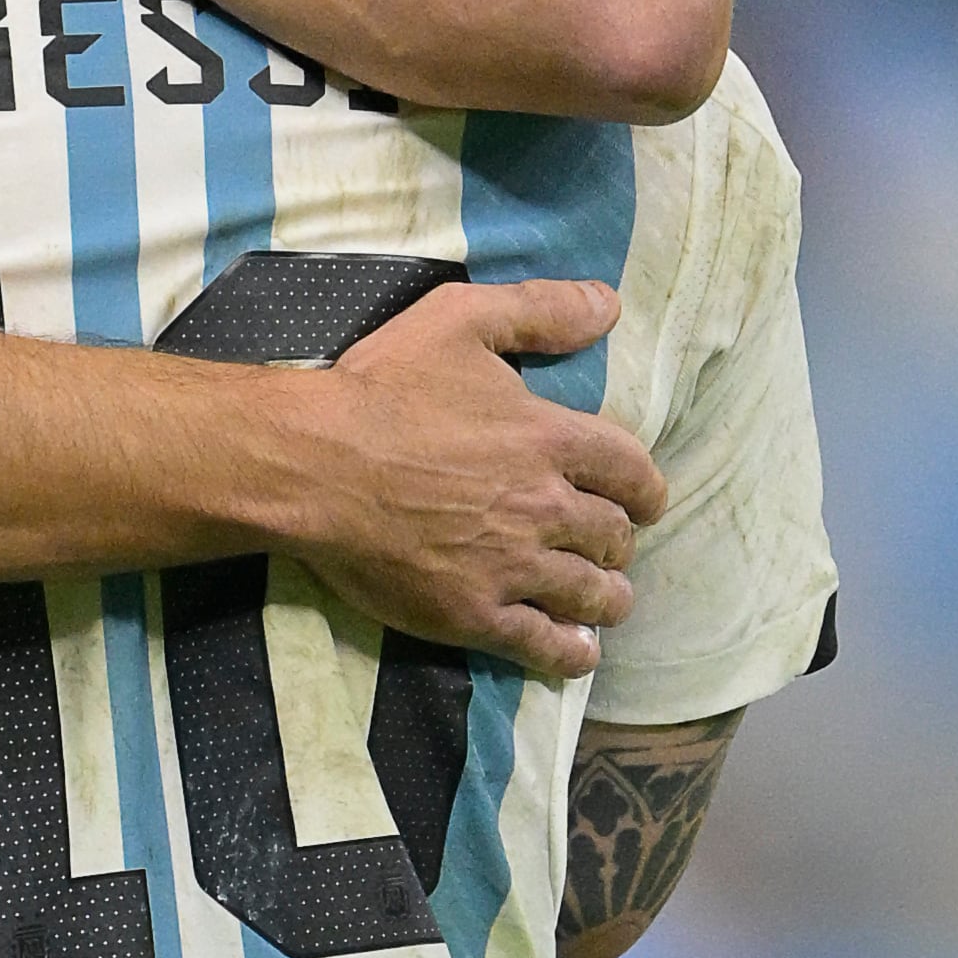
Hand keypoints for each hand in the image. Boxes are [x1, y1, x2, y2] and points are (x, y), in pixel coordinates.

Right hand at [281, 279, 667, 684]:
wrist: (312, 466)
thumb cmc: (380, 387)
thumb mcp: (459, 319)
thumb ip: (539, 310)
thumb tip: (610, 305)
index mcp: (548, 437)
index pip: (630, 471)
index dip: (645, 489)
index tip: (645, 501)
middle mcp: (544, 506)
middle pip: (613, 536)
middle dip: (619, 542)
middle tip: (609, 545)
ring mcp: (511, 566)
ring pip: (591, 595)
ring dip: (607, 597)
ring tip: (605, 600)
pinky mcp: (474, 613)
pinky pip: (543, 645)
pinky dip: (571, 651)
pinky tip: (579, 652)